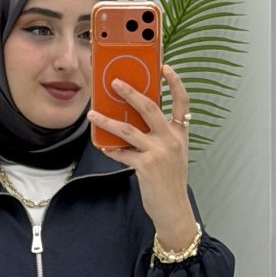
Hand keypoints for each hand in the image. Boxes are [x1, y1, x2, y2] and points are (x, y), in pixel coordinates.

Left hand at [87, 63, 197, 248]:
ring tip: (92, 114)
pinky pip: (122, 153)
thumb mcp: (173, 154)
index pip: (182, 102)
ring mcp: (158, 152)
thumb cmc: (171, 181)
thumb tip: (136, 121)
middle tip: (114, 82)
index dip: (175, 82)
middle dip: (130, 92)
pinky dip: (110, 149)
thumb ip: (160, 136)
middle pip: (150, 107)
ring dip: (107, 120)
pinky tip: (101, 145)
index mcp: (180, 133)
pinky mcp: (145, 166)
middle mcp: (171, 139)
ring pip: (128, 130)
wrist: (173, 209)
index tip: (165, 67)